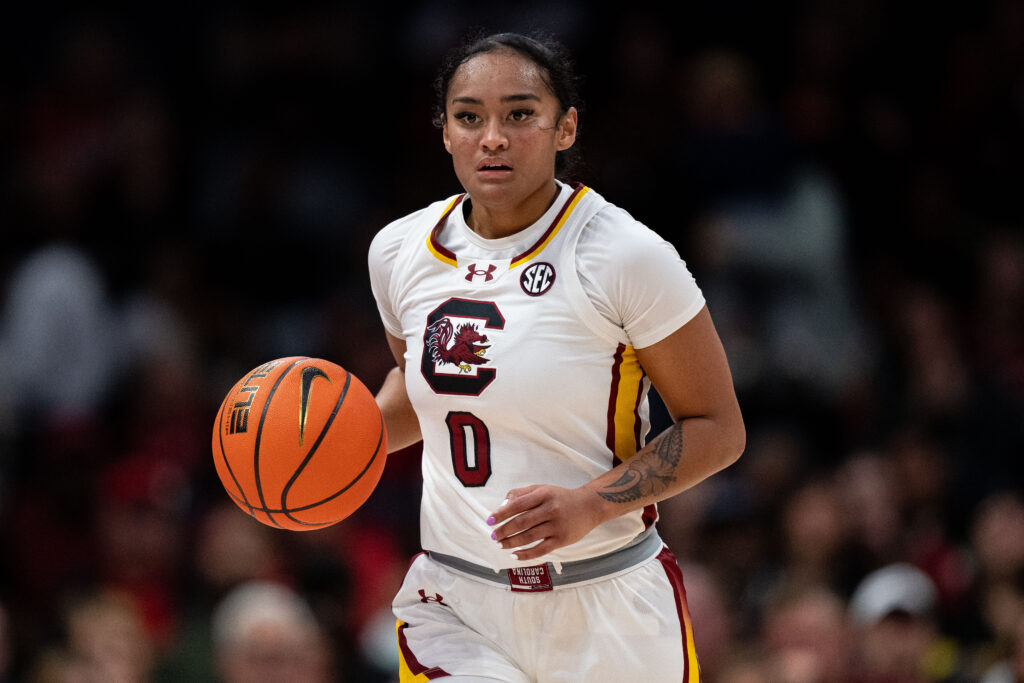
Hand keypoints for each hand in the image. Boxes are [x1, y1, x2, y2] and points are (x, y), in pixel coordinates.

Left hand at [486, 485, 606, 561]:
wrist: (590, 506)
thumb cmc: (561, 497)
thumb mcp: (543, 489)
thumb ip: (522, 494)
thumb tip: (502, 505)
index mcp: (544, 494)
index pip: (518, 505)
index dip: (502, 513)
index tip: (490, 520)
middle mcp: (550, 509)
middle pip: (521, 522)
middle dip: (504, 530)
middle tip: (493, 536)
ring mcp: (557, 526)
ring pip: (529, 537)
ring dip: (511, 542)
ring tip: (501, 544)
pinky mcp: (562, 540)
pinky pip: (541, 549)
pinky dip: (526, 554)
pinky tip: (515, 554)